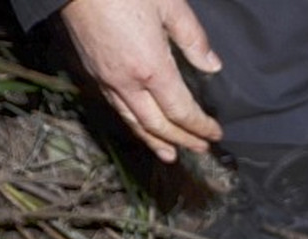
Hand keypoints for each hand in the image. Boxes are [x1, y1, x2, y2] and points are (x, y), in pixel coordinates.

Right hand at [59, 0, 222, 162]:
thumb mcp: (169, 4)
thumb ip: (192, 38)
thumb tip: (212, 65)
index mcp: (151, 68)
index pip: (181, 111)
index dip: (200, 126)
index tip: (215, 133)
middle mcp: (127, 82)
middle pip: (158, 125)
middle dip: (182, 140)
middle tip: (200, 149)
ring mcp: (106, 80)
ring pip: (134, 123)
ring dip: (155, 142)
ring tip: (170, 154)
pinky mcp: (92, 73)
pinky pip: (117, 109)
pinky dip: (133, 125)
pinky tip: (140, 127)